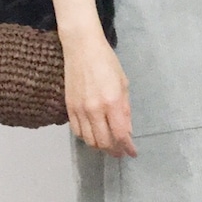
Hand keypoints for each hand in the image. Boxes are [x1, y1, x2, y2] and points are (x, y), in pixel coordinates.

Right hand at [61, 28, 136, 157]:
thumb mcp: (123, 84)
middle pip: (103, 142)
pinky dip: (86, 138)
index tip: (132, 152)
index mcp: (111, 101)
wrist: (82, 48)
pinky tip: (94, 135)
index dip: (127, 147)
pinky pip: (77, 131)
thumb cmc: (107, 62)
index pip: (120, 134)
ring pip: (89, 140)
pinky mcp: (69, 107)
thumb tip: (127, 132)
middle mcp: (94, 109)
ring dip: (100, 147)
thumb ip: (125, 110)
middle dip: (114, 151)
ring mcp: (79, 109)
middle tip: (120, 151)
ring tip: (108, 145)